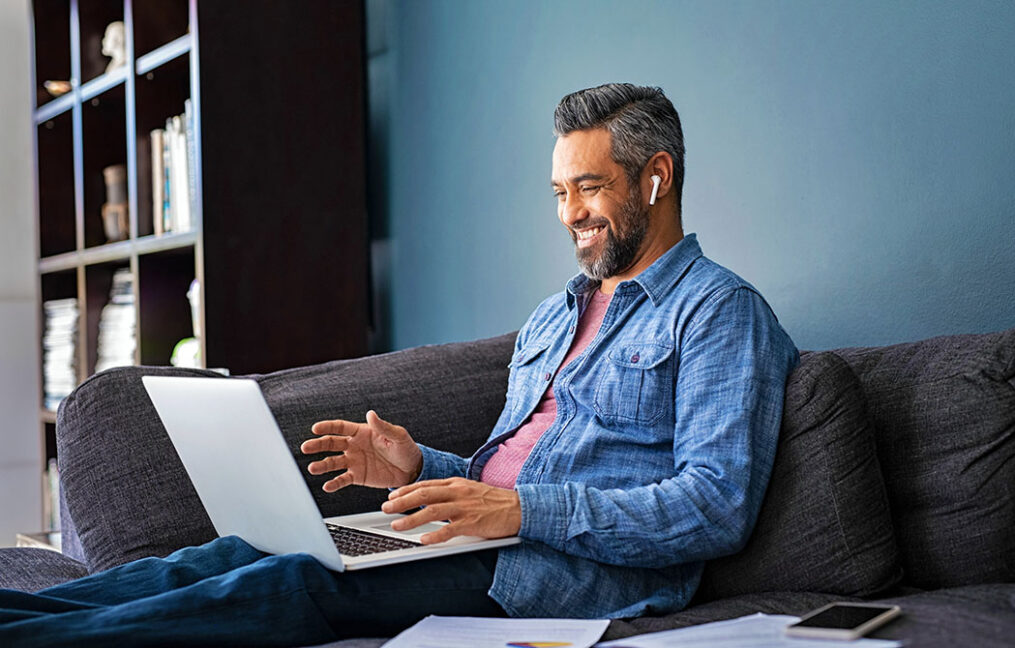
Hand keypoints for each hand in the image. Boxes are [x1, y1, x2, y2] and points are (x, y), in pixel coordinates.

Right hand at [300, 410, 421, 490]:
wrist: (412, 470)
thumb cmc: (405, 449)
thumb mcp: (398, 436)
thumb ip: (383, 427)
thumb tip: (370, 414)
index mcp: (363, 432)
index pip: (341, 427)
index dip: (328, 427)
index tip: (315, 428)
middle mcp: (354, 446)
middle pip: (332, 443)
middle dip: (318, 445)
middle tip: (306, 448)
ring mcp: (354, 461)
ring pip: (333, 462)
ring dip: (322, 465)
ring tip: (313, 468)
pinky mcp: (357, 476)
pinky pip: (343, 479)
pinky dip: (334, 483)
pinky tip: (327, 485)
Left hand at [381, 477, 520, 544]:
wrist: (519, 508)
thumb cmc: (494, 502)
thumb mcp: (470, 490)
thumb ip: (450, 493)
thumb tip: (429, 501)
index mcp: (457, 483)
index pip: (426, 484)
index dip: (406, 490)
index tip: (391, 495)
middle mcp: (458, 492)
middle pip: (424, 494)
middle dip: (402, 501)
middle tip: (386, 508)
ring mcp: (465, 507)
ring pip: (432, 511)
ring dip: (412, 519)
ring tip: (397, 525)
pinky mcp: (473, 523)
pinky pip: (450, 530)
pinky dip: (435, 535)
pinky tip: (423, 540)